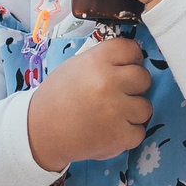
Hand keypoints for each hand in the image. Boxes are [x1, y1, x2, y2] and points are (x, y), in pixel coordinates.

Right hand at [26, 36, 150, 169]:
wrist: (40, 132)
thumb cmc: (58, 97)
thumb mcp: (76, 66)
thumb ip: (104, 61)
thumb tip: (133, 60)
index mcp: (96, 61)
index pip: (132, 49)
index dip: (131, 60)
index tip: (124, 69)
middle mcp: (108, 82)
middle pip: (144, 78)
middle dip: (134, 86)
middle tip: (116, 94)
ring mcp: (116, 110)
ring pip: (145, 107)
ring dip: (132, 112)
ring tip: (111, 115)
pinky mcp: (120, 136)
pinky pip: (139, 132)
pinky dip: (127, 134)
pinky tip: (109, 131)